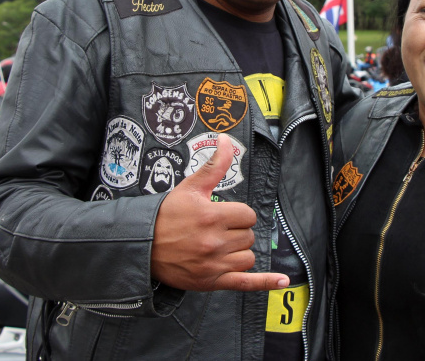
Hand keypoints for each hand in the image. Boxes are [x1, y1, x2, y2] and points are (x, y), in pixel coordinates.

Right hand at [151, 133, 287, 291]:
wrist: (142, 245)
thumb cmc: (167, 215)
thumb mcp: (190, 187)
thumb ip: (214, 165)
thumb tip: (227, 140)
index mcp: (212, 217)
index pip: (247, 215)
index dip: (238, 214)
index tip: (223, 215)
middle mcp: (214, 242)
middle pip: (248, 236)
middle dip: (236, 232)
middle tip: (216, 231)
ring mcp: (214, 264)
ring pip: (247, 257)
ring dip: (239, 252)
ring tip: (220, 247)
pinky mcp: (212, 282)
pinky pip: (245, 283)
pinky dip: (265, 282)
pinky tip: (282, 281)